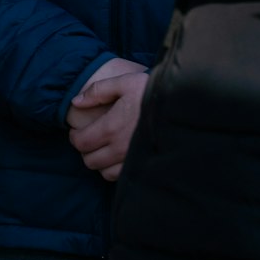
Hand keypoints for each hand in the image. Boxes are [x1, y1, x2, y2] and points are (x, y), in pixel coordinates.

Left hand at [67, 63, 149, 181]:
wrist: (184, 107)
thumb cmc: (152, 92)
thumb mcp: (124, 82)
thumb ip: (97, 91)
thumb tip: (75, 102)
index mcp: (111, 127)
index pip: (81, 142)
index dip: (74, 137)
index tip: (77, 131)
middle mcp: (120, 148)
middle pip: (89, 160)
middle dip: (85, 150)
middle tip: (90, 139)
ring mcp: (132, 160)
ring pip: (104, 172)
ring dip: (100, 162)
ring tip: (104, 148)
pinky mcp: (145, 168)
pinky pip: (122, 177)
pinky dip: (115, 170)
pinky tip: (119, 157)